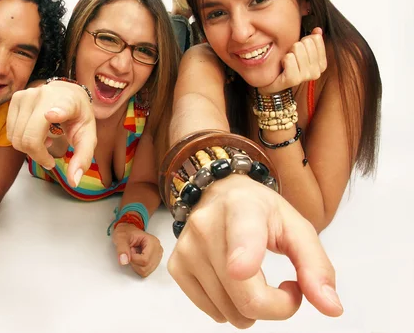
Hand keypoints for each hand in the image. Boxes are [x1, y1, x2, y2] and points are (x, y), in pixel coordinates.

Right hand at [7, 81, 95, 186]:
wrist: (66, 91)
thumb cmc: (77, 116)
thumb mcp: (87, 136)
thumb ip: (82, 158)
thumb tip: (73, 181)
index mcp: (68, 103)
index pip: (61, 108)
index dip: (57, 113)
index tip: (51, 116)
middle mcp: (45, 96)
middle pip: (29, 138)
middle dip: (38, 156)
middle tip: (49, 159)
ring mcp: (27, 95)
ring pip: (17, 137)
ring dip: (29, 148)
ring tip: (44, 141)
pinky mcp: (15, 98)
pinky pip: (10, 132)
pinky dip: (21, 139)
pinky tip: (35, 133)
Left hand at [112, 223, 162, 277]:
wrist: (127, 232)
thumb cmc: (126, 233)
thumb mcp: (121, 237)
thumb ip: (122, 249)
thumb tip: (124, 261)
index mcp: (153, 242)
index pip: (144, 260)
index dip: (133, 259)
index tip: (129, 250)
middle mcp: (157, 250)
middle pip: (145, 268)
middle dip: (134, 263)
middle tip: (131, 252)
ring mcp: (157, 257)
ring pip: (145, 272)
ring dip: (136, 265)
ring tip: (134, 254)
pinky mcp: (154, 262)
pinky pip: (145, 272)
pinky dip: (138, 267)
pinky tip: (137, 258)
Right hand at [167, 174, 342, 328]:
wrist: (219, 194)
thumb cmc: (261, 212)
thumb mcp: (297, 228)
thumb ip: (316, 267)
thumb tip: (331, 307)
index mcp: (243, 207)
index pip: (242, 235)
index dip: (243, 256)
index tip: (244, 268)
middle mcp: (206, 225)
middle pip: (246, 297)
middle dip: (277, 306)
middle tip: (287, 287)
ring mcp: (187, 248)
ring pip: (230, 313)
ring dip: (253, 308)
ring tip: (256, 279)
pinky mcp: (176, 266)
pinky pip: (212, 312)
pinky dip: (230, 307)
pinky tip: (234, 282)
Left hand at [260, 28, 326, 94]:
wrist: (272, 83)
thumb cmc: (288, 65)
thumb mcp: (302, 52)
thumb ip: (312, 41)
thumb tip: (317, 30)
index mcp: (321, 64)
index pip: (316, 39)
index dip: (304, 40)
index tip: (299, 51)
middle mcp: (316, 72)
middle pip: (306, 42)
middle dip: (296, 46)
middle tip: (291, 57)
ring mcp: (306, 77)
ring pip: (297, 48)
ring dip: (289, 53)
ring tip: (287, 62)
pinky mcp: (293, 79)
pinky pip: (289, 58)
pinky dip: (283, 59)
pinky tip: (283, 66)